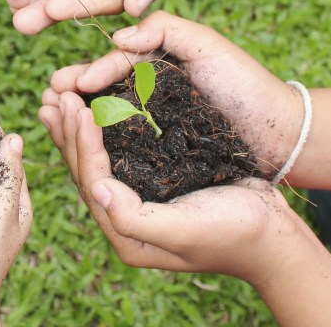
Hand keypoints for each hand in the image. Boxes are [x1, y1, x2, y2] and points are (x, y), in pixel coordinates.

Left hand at [38, 88, 307, 284]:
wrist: (275, 235)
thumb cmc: (235, 233)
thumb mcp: (184, 230)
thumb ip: (134, 217)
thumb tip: (97, 191)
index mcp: (126, 235)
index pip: (92, 183)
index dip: (81, 144)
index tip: (75, 107)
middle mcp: (126, 219)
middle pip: (86, 170)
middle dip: (69, 132)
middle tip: (55, 95)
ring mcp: (139, 198)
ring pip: (98, 159)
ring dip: (77, 128)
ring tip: (60, 98)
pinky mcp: (155, 179)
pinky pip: (120, 151)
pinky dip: (104, 127)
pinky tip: (95, 106)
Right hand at [40, 10, 302, 182]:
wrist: (281, 135)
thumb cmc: (245, 85)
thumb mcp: (204, 44)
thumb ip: (161, 30)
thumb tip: (116, 39)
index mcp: (156, 65)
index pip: (112, 65)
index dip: (86, 74)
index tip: (64, 84)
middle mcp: (149, 94)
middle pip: (100, 91)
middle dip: (71, 94)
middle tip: (47, 100)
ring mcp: (153, 125)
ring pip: (106, 119)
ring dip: (77, 120)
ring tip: (54, 120)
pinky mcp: (160, 154)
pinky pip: (125, 148)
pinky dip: (100, 145)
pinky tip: (82, 147)